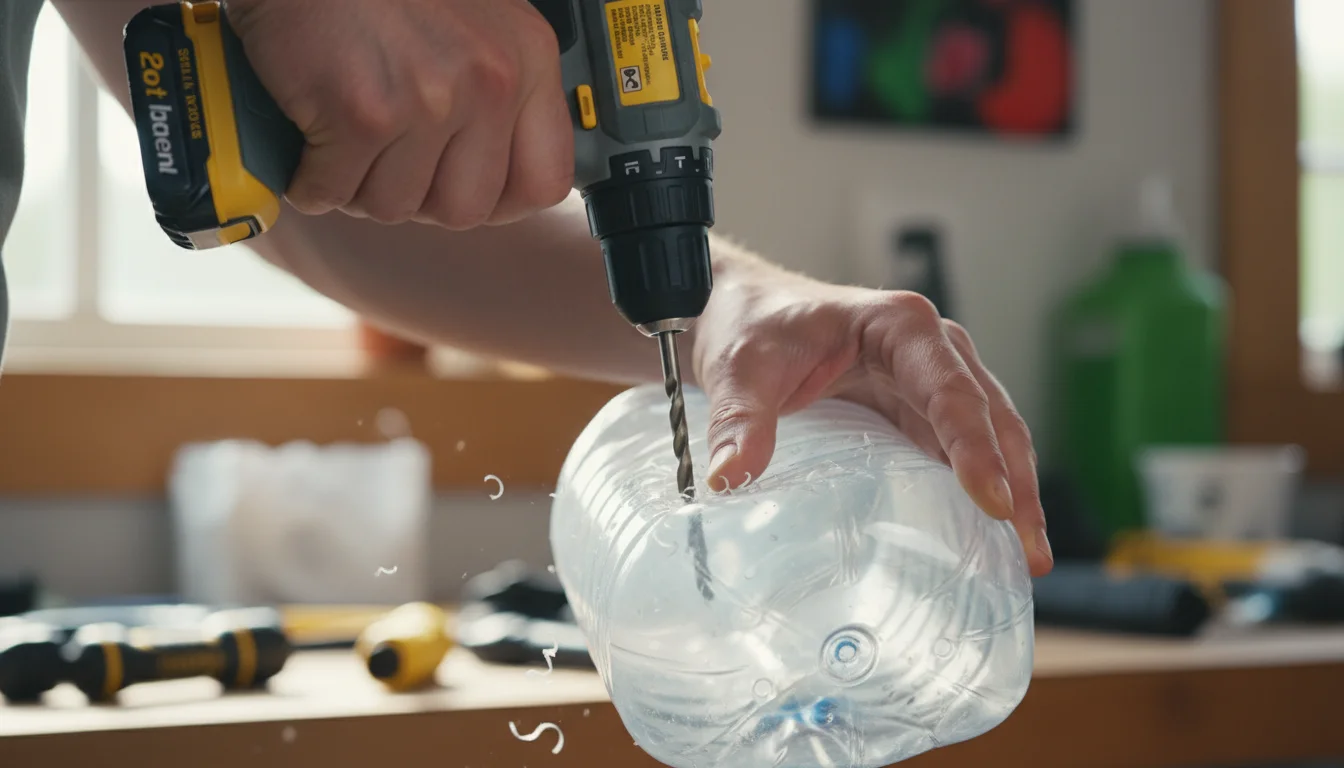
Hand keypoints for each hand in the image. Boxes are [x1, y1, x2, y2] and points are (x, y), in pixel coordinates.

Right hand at [226, 0, 572, 227]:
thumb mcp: (476, 22)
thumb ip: (500, 89)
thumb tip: (497, 170)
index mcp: (529, 60)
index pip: (543, 182)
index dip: (497, 202)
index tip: (462, 189)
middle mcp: (491, 82)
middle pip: (464, 210)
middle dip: (418, 197)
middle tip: (388, 160)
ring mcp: (429, 99)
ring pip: (395, 206)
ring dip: (359, 185)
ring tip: (346, 136)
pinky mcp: (362, 113)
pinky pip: (334, 191)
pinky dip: (311, 179)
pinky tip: (311, 140)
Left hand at [691, 253, 1052, 575]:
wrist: (740, 311)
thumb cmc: (749, 326)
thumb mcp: (738, 371)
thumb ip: (740, 421)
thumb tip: (730, 479)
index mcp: (897, 324)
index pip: (951, 389)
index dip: (975, 447)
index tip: (993, 501)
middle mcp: (929, 346)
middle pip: (991, 415)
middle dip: (1017, 482)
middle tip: (1029, 548)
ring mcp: (930, 376)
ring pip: (992, 433)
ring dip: (1017, 490)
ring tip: (1030, 555)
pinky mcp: (920, 406)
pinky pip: (965, 446)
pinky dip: (988, 485)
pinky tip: (996, 534)